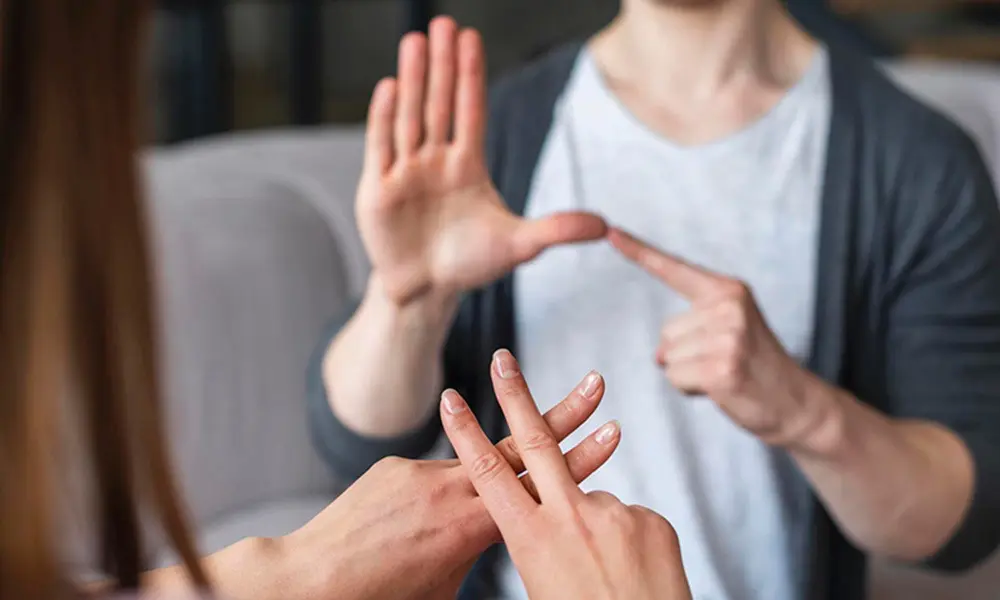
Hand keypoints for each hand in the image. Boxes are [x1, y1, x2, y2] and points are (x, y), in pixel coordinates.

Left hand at [281, 368, 620, 599]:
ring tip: (495, 464)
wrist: (312, 579)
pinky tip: (413, 519)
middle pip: (520, 447)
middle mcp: (450, 489)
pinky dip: (437, 491)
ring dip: (494, 456)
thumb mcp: (445, 585)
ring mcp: (421, 472)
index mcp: (471, 526)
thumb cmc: (382, 598)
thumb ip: (474, 549)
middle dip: (562, 414)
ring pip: (474, 458)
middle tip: (595, 384)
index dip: (580, 460)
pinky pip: (431, 474)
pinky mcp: (394, 466)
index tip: (612, 433)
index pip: (539, 487)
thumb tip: (493, 532)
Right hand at [356, 17, 606, 305]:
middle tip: (442, 23)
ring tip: (415, 40)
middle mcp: (436, 160)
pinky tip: (390, 86)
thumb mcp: (518, 245)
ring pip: (410, 116)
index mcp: (468, 165)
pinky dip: (384, 118)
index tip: (471, 37)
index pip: (471, 110)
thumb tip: (605, 225)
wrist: (425, 290)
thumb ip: (557, 230)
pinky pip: (380, 147)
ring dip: (413, 79)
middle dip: (442, 65)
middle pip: (439, 104)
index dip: (471, 75)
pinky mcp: (378, 189)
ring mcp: (405, 172)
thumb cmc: (469, 263)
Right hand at [441, 349, 691, 599]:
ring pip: (591, 498)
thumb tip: (541, 521)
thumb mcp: (542, 587)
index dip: (466, 434)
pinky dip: (624, 539)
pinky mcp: (651, 519)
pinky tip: (632, 573)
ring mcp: (614, 515)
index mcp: (531, 539)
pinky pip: (628, 518)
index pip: (488, 474)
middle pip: (535, 440)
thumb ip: (539, 542)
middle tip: (503, 358)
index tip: (450, 399)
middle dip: (515, 394)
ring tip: (605, 575)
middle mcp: (570, 518)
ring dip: (592, 528)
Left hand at [608, 228, 830, 447]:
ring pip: (667, 357)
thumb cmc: (756, 366)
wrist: (797, 402)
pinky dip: (690, 389)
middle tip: (724, 362)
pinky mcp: (721, 367)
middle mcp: (728, 307)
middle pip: (665, 331)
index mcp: (729, 290)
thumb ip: (690, 326)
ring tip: (725, 374)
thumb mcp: (730, 329)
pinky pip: (675, 377)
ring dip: (688, 374)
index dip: (639, 252)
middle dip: (686, 354)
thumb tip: (659, 353)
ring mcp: (727, 336)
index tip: (611, 232)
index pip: (674, 269)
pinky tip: (721, 389)